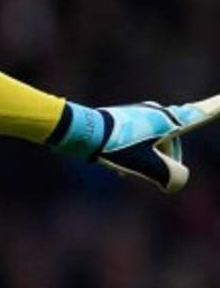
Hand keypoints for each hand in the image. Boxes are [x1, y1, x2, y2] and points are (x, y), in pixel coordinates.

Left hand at [51, 96, 219, 192]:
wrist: (82, 133)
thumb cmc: (118, 148)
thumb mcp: (150, 167)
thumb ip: (173, 177)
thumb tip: (175, 181)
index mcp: (170, 121)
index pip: (203, 113)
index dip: (219, 106)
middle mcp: (158, 112)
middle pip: (172, 147)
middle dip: (161, 163)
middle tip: (138, 169)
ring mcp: (142, 114)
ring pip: (154, 148)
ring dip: (143, 162)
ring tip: (122, 165)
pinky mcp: (127, 120)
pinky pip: (139, 145)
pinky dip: (132, 158)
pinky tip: (116, 165)